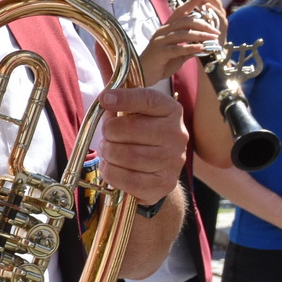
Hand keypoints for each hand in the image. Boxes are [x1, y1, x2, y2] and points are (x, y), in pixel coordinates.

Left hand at [97, 87, 187, 205]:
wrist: (157, 171)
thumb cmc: (140, 137)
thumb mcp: (133, 115)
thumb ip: (119, 106)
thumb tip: (105, 99)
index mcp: (170, 111)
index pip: (148, 99)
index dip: (124, 98)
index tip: (104, 99)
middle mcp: (177, 135)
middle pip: (128, 129)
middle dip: (108, 133)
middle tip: (107, 137)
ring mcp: (173, 161)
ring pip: (125, 155)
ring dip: (108, 154)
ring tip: (109, 152)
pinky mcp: (165, 184)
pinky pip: (127, 179)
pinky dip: (111, 173)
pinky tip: (111, 167)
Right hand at [139, 11, 219, 83]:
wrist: (142, 74)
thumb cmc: (160, 63)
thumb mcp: (177, 54)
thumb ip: (189, 48)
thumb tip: (204, 46)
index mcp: (166, 29)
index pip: (180, 12)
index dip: (191, 3)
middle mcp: (162, 31)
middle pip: (185, 21)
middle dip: (203, 24)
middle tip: (215, 31)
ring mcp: (160, 41)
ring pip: (183, 34)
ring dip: (200, 35)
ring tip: (212, 39)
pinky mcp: (159, 52)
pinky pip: (177, 48)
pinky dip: (190, 48)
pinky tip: (201, 48)